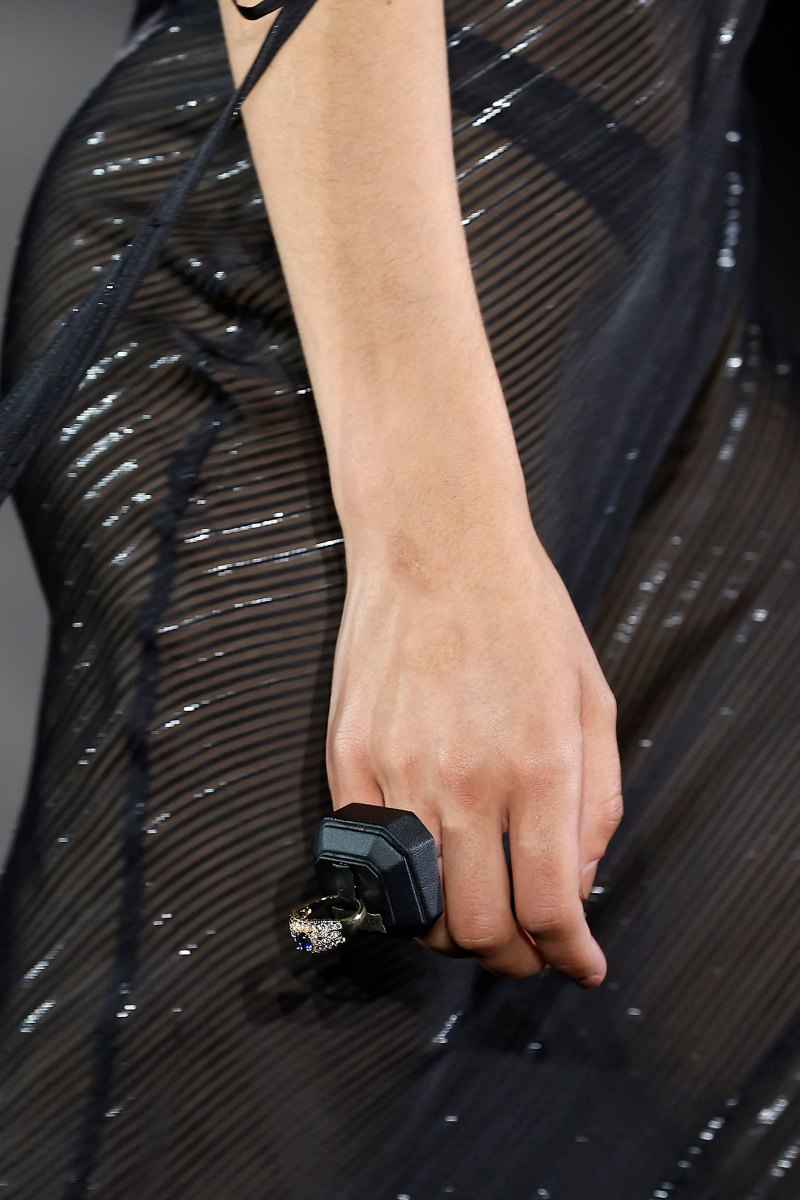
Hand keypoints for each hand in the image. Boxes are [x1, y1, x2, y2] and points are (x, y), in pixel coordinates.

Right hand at [325, 513, 622, 983]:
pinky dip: (398, 883)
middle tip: (527, 948)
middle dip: (512, 958)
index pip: (548, 907)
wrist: (435, 544)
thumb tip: (575, 886)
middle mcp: (465, 780)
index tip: (577, 963)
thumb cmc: (524, 615)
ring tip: (475, 910)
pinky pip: (365, 858)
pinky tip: (424, 865)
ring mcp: (398, 771)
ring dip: (452, 931)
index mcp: (538, 765)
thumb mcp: (592, 700)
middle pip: (478, 927)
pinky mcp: (349, 757)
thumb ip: (597, 803)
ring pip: (416, 908)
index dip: (566, 954)